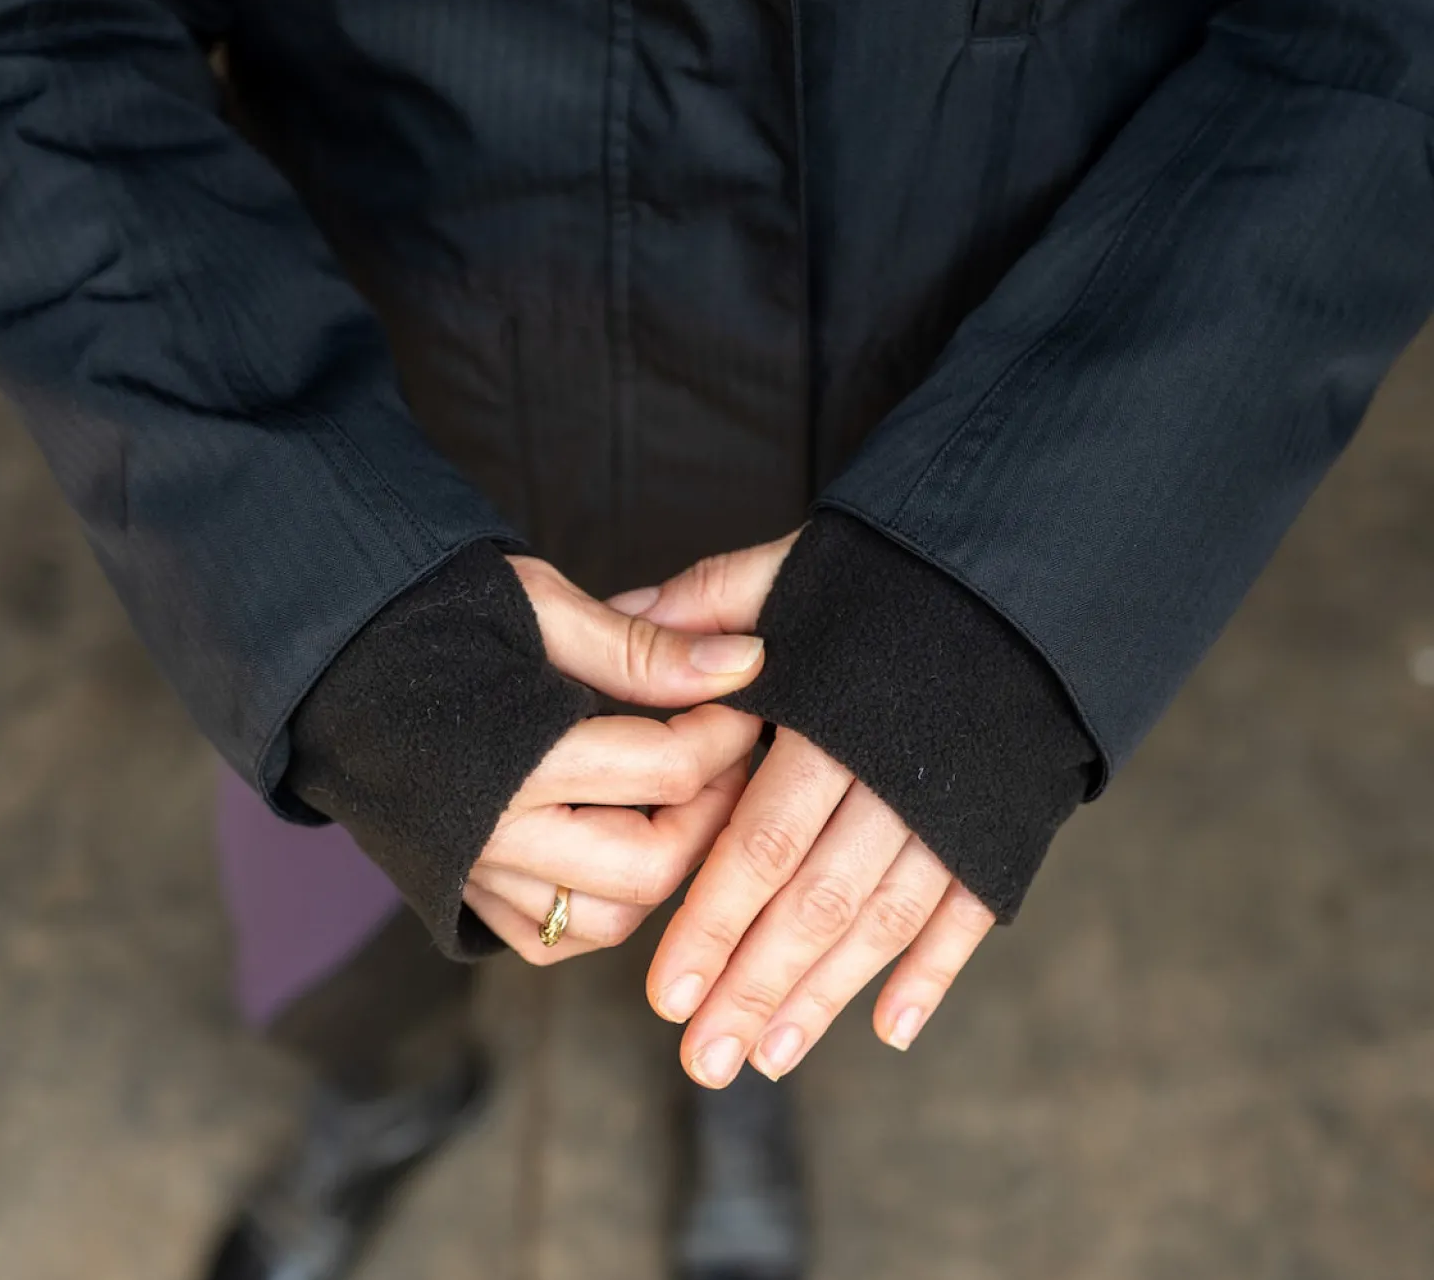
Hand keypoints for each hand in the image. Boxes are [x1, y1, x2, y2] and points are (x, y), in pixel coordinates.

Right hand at [461, 556, 766, 962]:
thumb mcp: (541, 607)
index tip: (746, 694)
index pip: (669, 769)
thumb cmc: (435, 614)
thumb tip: (746, 661)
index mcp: (515, 755)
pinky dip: (603, 904)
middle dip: (711, 812)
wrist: (331, 652)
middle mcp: (493, 834)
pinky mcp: (462, 892)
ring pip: (608, 920)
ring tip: (680, 798)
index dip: (728, 731)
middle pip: (651, 866)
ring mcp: (474, 874)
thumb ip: (643, 649)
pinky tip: (622, 839)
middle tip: (726, 756)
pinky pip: (553, 936)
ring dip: (664, 868)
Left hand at [617, 534, 996, 1083]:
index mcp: (831, 721)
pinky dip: (933, 973)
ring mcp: (953, 809)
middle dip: (755, 986)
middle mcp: (892, 777)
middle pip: (815, 901)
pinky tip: (890, 1029)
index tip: (665, 994)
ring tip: (768, 1058)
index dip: (713, 919)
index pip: (761, 839)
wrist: (1022, 581)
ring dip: (826, 994)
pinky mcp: (1002, 827)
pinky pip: (968, 911)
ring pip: (883, 920)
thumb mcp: (796, 576)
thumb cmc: (891, 582)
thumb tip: (616, 614)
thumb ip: (707, 604)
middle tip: (703, 1062)